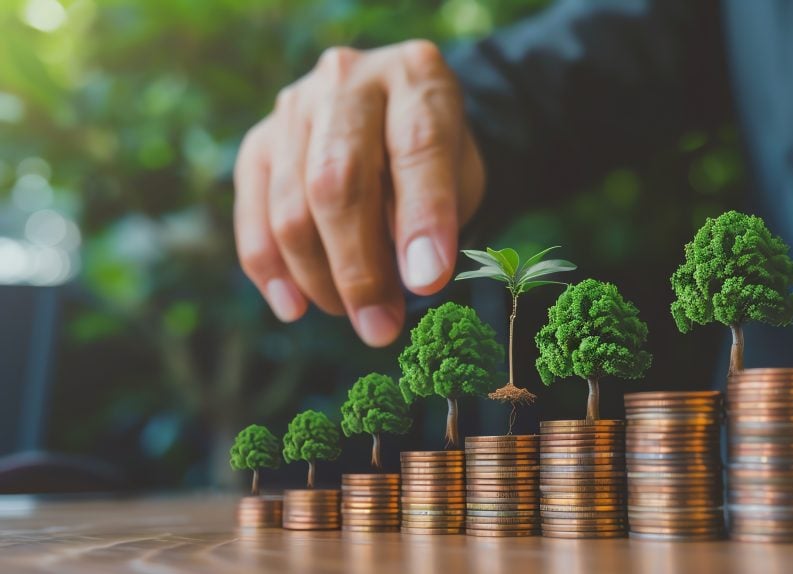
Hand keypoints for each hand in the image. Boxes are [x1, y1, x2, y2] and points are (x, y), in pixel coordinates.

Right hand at [234, 40, 484, 346]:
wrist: (395, 112)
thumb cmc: (435, 156)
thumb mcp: (461, 172)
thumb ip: (438, 213)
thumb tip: (406, 281)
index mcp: (416, 77)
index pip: (418, 148)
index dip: (423, 220)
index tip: (430, 283)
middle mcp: (348, 79)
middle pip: (338, 181)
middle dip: (359, 268)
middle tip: (380, 327)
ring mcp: (294, 105)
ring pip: (291, 205)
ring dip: (319, 278)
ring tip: (354, 317)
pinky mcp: (259, 139)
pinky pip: (252, 212)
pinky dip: (270, 269)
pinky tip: (295, 307)